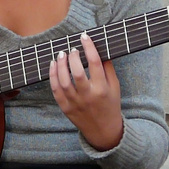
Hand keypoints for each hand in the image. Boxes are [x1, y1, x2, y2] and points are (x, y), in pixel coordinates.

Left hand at [49, 32, 123, 151]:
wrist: (104, 130)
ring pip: (63, 81)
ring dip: (60, 65)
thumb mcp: (115, 87)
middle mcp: (88, 96)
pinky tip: (53, 66)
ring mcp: (75, 103)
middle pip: (77, 72)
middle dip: (73, 57)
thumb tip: (98, 49)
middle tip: (73, 49)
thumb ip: (108, 68)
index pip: (95, 63)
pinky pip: (55, 91)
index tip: (84, 37)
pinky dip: (52, 76)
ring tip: (61, 55)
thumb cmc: (110, 105)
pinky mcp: (66, 108)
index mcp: (102, 89)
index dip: (89, 47)